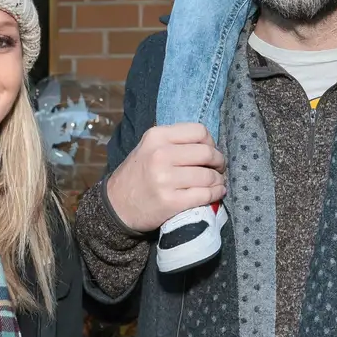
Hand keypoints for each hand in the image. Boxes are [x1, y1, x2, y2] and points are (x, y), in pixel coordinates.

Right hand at [103, 123, 225, 232]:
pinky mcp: (171, 202)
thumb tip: (210, 145)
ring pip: (208, 176)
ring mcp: (165, 180)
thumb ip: (174, 141)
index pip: (199, 131)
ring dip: (218, 180)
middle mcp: (160, 155)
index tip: (210, 151)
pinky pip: (205, 195)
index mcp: (156, 137)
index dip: (211, 142)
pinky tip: (216, 193)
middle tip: (219, 169)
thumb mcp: (149, 147)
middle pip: (207, 153)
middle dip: (219, 162)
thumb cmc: (138, 175)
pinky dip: (216, 194)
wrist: (117, 206)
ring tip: (217, 183)